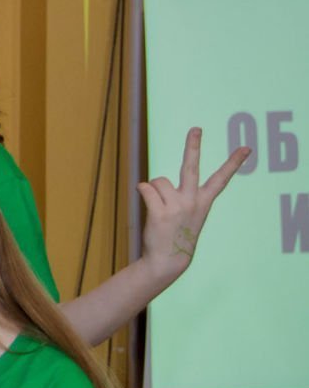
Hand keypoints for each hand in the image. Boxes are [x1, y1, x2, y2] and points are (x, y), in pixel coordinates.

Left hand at [138, 127, 250, 282]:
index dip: (234, 163)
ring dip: (154, 190)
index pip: (221, 179)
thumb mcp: (188, 214)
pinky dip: (142, 191)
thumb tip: (155, 181)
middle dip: (193, 145)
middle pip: (191, 167)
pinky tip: (147, 205)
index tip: (246, 147)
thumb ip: (181, 196)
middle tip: (196, 128)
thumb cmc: (176, 233)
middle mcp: (192, 201)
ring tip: (158, 208)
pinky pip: (145, 188)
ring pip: (158, 180)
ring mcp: (176, 206)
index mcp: (203, 201)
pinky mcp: (160, 212)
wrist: (168, 259)